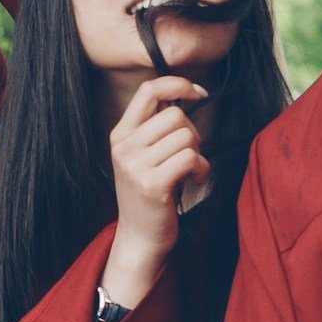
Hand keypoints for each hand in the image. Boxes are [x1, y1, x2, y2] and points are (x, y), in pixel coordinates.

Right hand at [111, 74, 212, 233]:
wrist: (140, 237)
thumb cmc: (149, 193)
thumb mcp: (142, 156)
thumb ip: (154, 127)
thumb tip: (180, 95)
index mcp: (120, 135)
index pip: (148, 91)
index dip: (177, 84)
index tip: (198, 93)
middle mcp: (124, 148)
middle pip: (175, 115)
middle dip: (193, 132)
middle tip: (189, 154)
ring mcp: (135, 166)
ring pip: (186, 136)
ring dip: (198, 153)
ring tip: (190, 170)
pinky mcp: (153, 184)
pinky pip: (190, 157)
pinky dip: (201, 168)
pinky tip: (194, 180)